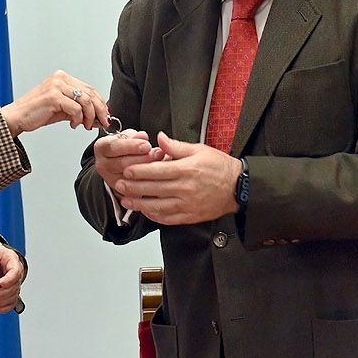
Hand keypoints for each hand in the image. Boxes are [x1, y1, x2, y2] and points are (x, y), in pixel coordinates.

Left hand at [0, 238, 25, 313]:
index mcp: (12, 260)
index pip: (15, 273)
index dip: (6, 281)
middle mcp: (15, 273)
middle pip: (14, 288)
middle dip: (0, 295)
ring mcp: (13, 284)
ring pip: (12, 298)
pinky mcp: (8, 292)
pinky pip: (10, 303)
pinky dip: (2, 308)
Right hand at [1, 72, 107, 136]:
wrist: (17, 117)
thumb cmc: (37, 112)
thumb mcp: (62, 108)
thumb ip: (79, 109)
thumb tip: (98, 116)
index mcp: (63, 77)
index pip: (89, 88)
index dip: (100, 102)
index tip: (105, 114)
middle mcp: (60, 78)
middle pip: (90, 93)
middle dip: (99, 110)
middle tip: (102, 122)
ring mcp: (56, 86)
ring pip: (85, 101)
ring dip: (89, 117)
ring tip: (85, 125)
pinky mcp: (53, 96)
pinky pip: (76, 109)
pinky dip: (78, 119)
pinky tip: (73, 124)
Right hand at [92, 128, 156, 198]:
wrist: (120, 163)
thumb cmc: (125, 147)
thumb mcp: (128, 137)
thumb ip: (135, 136)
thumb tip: (142, 136)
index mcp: (102, 147)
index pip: (114, 146)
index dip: (132, 146)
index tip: (147, 145)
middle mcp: (102, 165)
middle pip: (123, 163)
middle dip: (143, 158)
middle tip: (158, 153)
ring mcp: (110, 179)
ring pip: (129, 177)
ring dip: (147, 169)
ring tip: (160, 161)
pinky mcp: (121, 190)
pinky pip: (135, 187)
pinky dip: (148, 180)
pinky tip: (158, 173)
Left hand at [113, 133, 237, 224]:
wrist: (238, 187)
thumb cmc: (219, 166)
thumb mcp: (199, 150)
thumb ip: (176, 146)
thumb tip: (159, 138)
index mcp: (187, 170)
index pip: (157, 171)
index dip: (139, 171)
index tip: (127, 170)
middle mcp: (186, 188)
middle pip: (153, 189)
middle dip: (134, 187)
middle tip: (119, 185)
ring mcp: (188, 204)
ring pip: (158, 206)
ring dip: (140, 204)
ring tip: (126, 201)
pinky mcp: (190, 216)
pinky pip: (168, 218)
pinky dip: (155, 216)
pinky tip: (145, 211)